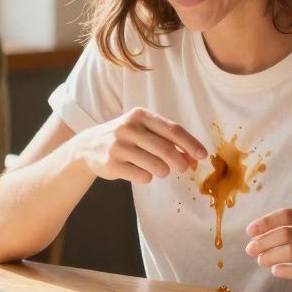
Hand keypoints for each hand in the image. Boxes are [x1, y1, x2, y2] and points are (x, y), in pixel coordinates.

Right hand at [70, 107, 206, 183]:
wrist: (89, 146)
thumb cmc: (127, 138)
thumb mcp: (145, 131)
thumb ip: (168, 141)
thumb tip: (194, 158)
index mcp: (140, 115)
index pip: (173, 130)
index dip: (191, 144)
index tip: (203, 155)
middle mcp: (128, 127)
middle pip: (166, 149)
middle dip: (180, 162)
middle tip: (184, 168)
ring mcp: (118, 146)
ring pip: (156, 166)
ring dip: (163, 171)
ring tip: (158, 169)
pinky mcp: (112, 164)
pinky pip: (142, 176)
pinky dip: (147, 177)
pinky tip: (138, 171)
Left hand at [245, 208, 291, 289]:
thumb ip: (282, 230)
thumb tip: (253, 234)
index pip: (288, 214)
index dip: (266, 222)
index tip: (249, 231)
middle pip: (287, 233)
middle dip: (264, 241)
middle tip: (250, 250)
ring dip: (270, 256)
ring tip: (260, 261)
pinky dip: (283, 270)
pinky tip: (275, 270)